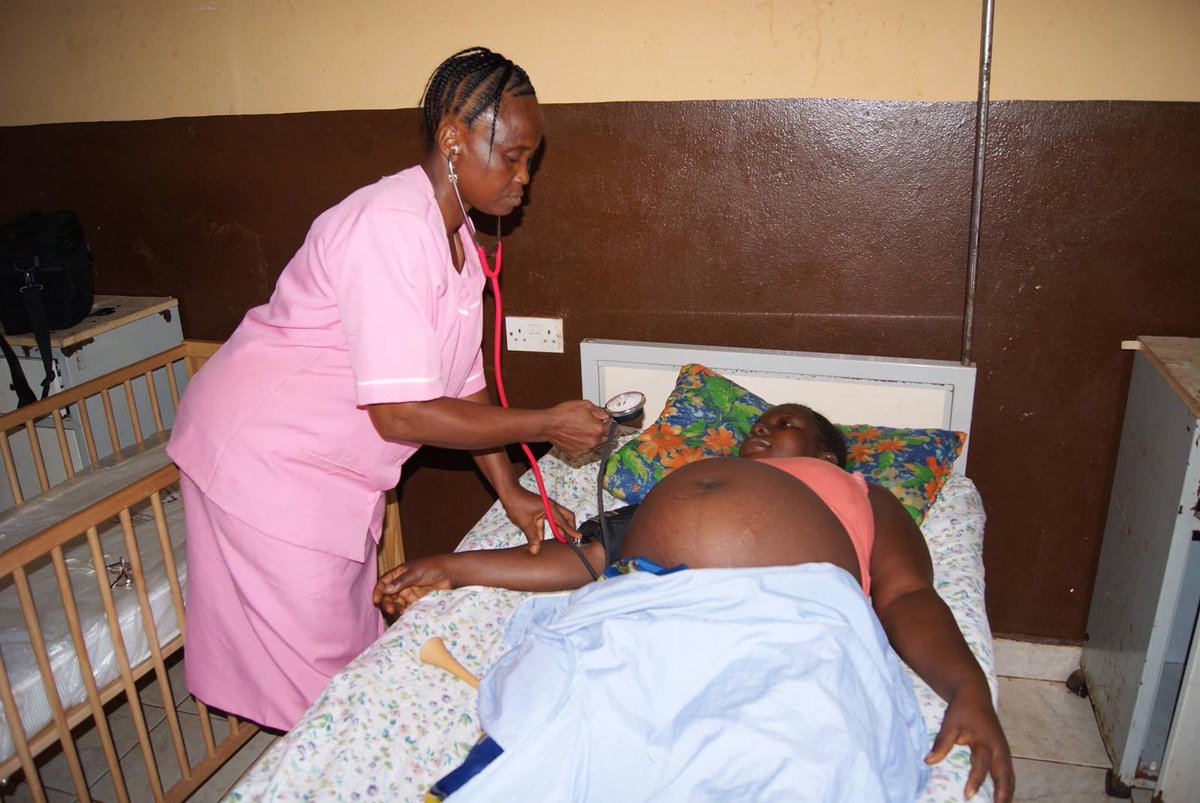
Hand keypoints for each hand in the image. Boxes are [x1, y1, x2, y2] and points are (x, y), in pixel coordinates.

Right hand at [372, 556, 453, 616]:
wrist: (450, 574)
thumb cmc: (432, 567)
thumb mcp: (415, 572)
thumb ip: (401, 581)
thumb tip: (387, 590)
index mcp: (399, 573)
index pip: (384, 582)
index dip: (378, 591)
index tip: (376, 600)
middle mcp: (402, 584)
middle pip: (389, 595)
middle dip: (387, 602)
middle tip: (389, 609)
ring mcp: (409, 593)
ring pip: (397, 602)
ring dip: (394, 608)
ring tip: (397, 612)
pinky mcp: (417, 601)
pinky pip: (406, 607)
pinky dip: (403, 611)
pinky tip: (404, 613)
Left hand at [501, 487, 578, 553]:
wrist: (509, 493)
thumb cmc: (517, 504)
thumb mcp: (525, 523)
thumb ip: (532, 538)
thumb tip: (535, 551)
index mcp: (550, 508)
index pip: (564, 522)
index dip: (571, 532)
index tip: (578, 539)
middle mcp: (552, 507)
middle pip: (567, 518)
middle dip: (570, 528)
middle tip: (571, 540)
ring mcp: (547, 508)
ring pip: (558, 520)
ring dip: (559, 530)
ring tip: (561, 542)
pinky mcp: (541, 510)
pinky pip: (548, 521)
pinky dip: (549, 529)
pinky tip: (543, 540)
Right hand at [544, 400, 609, 458]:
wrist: (549, 425)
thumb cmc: (564, 414)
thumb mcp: (585, 405)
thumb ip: (600, 411)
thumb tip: (606, 415)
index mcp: (598, 429)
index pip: (611, 427)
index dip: (607, 423)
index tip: (604, 422)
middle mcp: (594, 441)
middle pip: (605, 439)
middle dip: (601, 433)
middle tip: (591, 426)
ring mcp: (585, 450)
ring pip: (595, 446)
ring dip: (593, 440)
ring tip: (582, 431)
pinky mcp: (577, 454)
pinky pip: (585, 451)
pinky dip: (583, 446)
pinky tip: (577, 438)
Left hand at [926, 684, 1013, 801]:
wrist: (974, 694)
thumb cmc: (961, 710)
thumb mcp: (950, 724)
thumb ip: (941, 743)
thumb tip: (928, 761)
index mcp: (985, 741)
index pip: (981, 764)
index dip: (975, 780)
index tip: (968, 795)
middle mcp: (998, 748)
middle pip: (1004, 775)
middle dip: (1002, 794)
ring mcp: (1003, 751)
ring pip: (1009, 776)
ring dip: (1007, 792)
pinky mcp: (1003, 752)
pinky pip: (1008, 772)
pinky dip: (1007, 785)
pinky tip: (1003, 798)